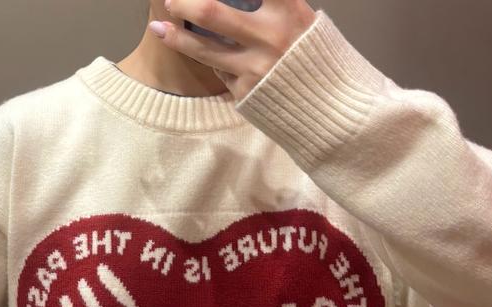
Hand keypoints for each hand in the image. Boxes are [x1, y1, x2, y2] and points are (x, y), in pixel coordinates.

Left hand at [149, 0, 316, 101]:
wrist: (333, 110)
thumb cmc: (319, 60)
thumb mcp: (306, 23)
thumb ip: (276, 7)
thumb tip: (246, 0)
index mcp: (289, 12)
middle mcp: (270, 38)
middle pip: (211, 12)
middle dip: (184, 2)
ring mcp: (254, 68)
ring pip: (203, 48)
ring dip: (176, 36)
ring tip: (158, 27)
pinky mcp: (244, 93)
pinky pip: (220, 72)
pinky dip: (210, 61)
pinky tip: (201, 54)